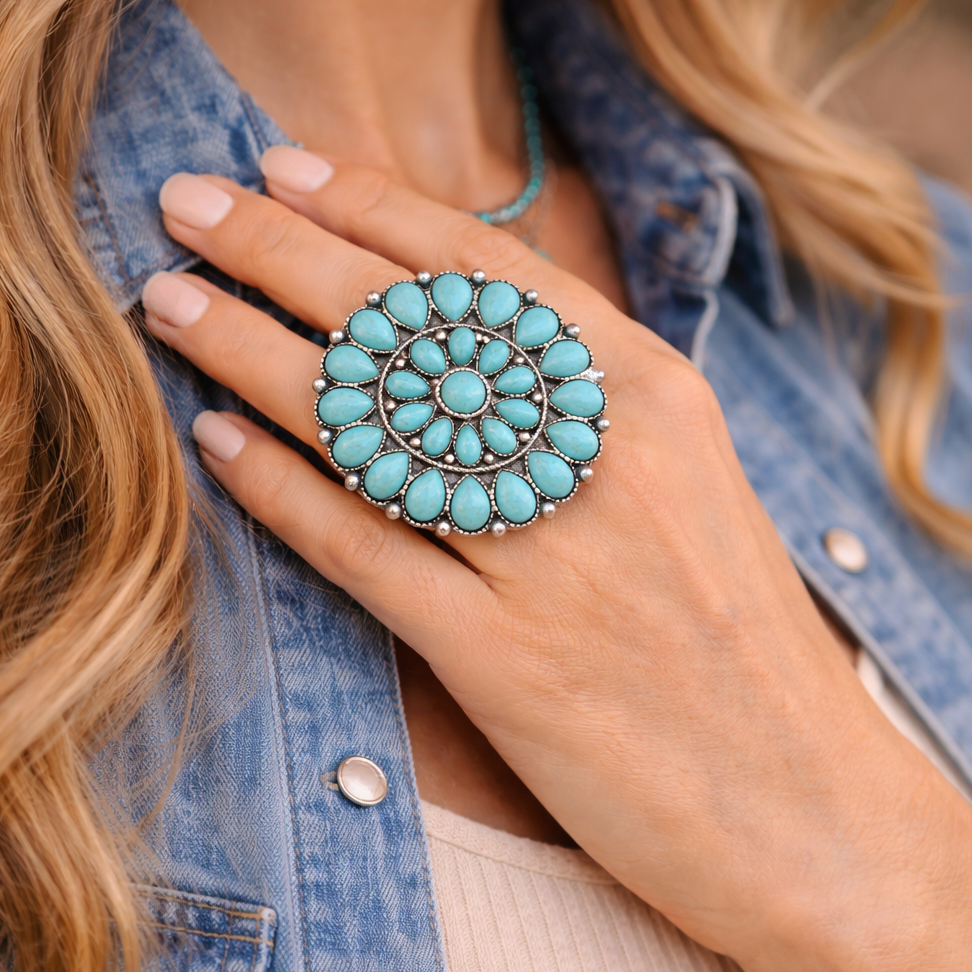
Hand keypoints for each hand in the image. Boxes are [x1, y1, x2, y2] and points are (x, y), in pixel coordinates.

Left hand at [145, 154, 971, 971]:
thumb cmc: (736, 640)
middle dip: (279, 247)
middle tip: (186, 202)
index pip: (486, 267)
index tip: (279, 164)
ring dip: (248, 351)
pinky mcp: (503, 661)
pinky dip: (278, 490)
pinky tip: (216, 445)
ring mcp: (550, 557)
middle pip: (408, 322)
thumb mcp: (691, 484)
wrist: (805, 807)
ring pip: (367, 423)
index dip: (367, 205)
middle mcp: (600, 455)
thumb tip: (458, 329)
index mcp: (653, 396)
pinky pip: (363, 550)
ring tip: (166, 303)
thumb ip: (587, 403)